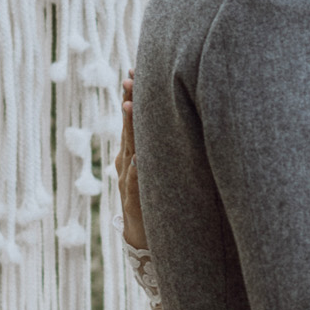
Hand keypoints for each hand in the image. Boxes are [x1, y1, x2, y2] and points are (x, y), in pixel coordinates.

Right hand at [115, 71, 146, 250]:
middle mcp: (127, 163)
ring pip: (129, 150)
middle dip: (129, 103)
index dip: (133, 96)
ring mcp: (128, 181)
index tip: (135, 71)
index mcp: (133, 152)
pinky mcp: (133, 203)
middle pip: (129, 128)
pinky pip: (134, 185)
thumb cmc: (155, 198)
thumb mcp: (159, 169)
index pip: (133, 119)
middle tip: (130, 79)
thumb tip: (182, 118)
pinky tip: (137, 160)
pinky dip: (135, 172)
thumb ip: (162, 145)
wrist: (143, 238)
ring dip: (130, 129)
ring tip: (130, 106)